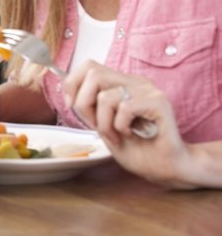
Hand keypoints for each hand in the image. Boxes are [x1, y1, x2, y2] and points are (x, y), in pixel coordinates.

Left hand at [63, 62, 195, 188]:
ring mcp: (148, 90)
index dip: (72, 84)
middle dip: (84, 104)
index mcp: (122, 83)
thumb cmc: (136, 149)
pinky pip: (124, 108)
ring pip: (105, 96)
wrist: (166, 168)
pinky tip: (132, 135)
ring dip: (104, 123)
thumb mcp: (103, 125)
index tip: (71, 106)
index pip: (88, 66)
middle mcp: (135, 82)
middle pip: (94, 74)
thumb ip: (91, 107)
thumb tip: (69, 94)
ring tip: (117, 135)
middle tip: (96, 125)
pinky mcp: (159, 102)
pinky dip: (120, 126)